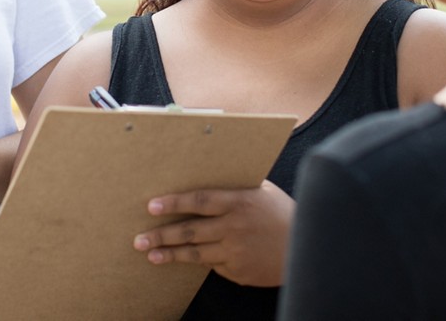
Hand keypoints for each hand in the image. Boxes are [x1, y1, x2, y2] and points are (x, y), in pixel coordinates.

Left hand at [132, 181, 294, 286]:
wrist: (306, 247)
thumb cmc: (282, 214)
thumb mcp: (262, 191)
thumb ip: (236, 186)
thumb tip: (208, 174)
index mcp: (239, 201)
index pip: (199, 200)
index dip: (174, 203)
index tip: (152, 205)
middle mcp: (234, 227)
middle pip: (190, 231)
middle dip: (161, 235)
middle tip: (139, 239)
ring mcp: (236, 251)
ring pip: (196, 254)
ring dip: (171, 254)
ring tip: (151, 255)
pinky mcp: (239, 271)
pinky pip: (214, 267)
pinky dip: (201, 263)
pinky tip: (183, 261)